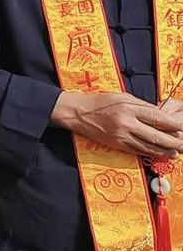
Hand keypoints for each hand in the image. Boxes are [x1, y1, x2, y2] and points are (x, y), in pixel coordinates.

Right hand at [52, 92, 182, 157]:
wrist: (78, 113)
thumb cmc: (101, 102)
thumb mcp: (123, 97)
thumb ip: (142, 106)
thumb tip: (161, 115)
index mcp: (129, 108)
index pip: (157, 117)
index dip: (174, 124)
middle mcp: (127, 123)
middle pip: (157, 135)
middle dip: (175, 141)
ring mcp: (122, 136)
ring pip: (150, 146)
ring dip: (167, 150)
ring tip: (178, 151)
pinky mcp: (118, 144)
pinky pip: (139, 150)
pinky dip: (152, 153)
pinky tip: (162, 153)